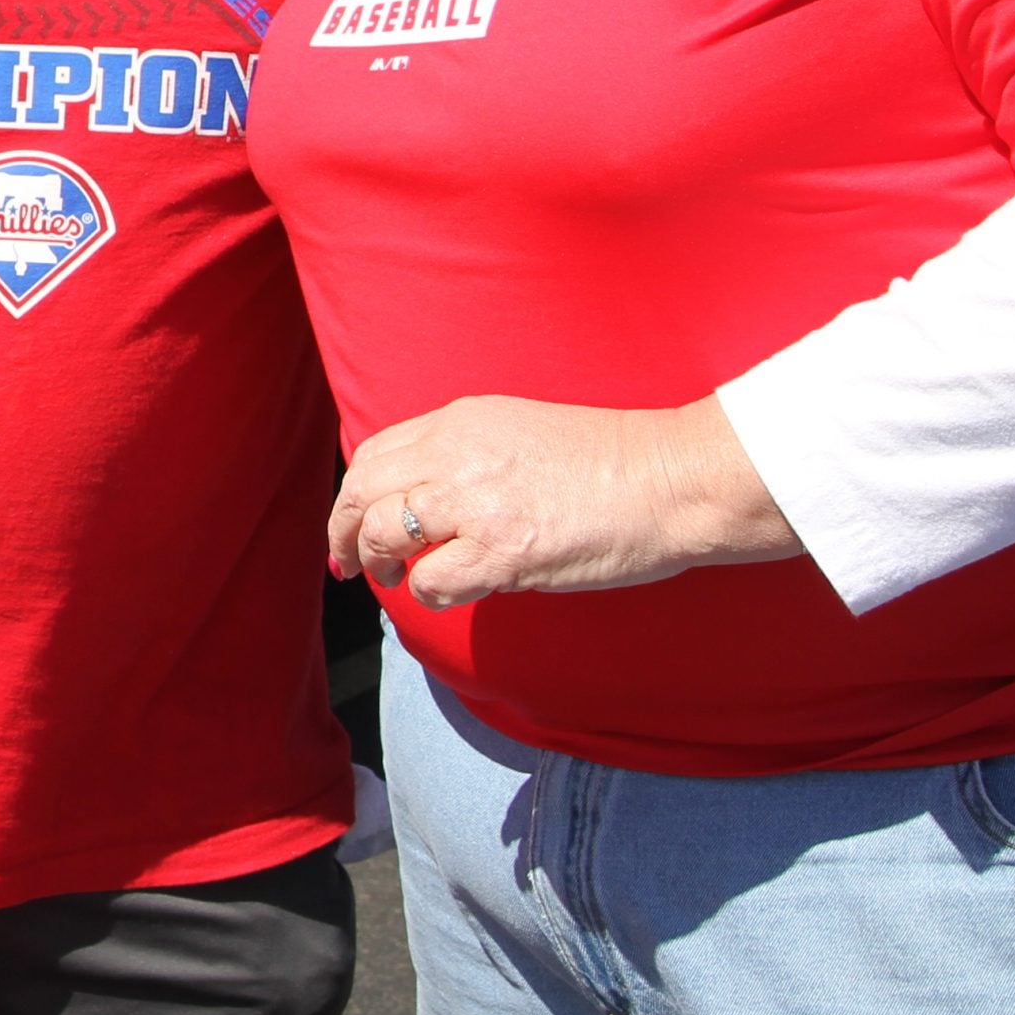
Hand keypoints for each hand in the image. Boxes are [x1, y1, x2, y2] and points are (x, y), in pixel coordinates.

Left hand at [327, 394, 800, 608]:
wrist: (673, 479)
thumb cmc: (614, 461)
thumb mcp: (522, 432)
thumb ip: (469, 454)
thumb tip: (428, 498)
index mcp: (463, 421)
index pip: (375, 453)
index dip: (353, 494)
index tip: (349, 521)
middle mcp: (458, 454)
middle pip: (361, 491)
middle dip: (341, 532)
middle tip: (345, 564)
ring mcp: (476, 503)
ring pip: (381, 534)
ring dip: (376, 564)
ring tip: (393, 580)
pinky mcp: (502, 552)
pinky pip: (430, 581)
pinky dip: (426, 593)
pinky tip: (448, 594)